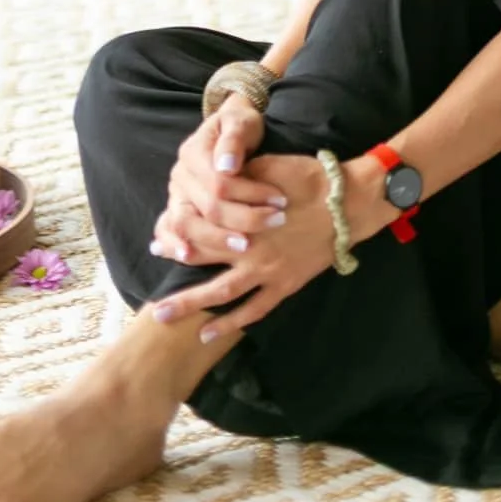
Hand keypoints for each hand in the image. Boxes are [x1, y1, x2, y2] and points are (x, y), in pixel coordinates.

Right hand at [150, 95, 284, 268]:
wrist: (230, 125)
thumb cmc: (240, 124)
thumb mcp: (242, 120)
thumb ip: (234, 138)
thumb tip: (227, 166)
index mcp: (193, 151)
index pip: (220, 183)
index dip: (251, 194)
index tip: (280, 200)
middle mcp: (180, 174)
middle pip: (207, 207)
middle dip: (244, 218)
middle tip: (275, 222)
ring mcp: (175, 194)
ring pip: (186, 224)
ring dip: (216, 239)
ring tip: (246, 245)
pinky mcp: (175, 209)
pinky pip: (166, 230)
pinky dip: (174, 245)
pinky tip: (188, 256)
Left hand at [150, 151, 337, 339]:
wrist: (348, 203)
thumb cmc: (308, 179)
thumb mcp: (269, 167)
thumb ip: (240, 179)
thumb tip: (217, 180)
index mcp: (244, 218)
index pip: (200, 228)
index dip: (177, 232)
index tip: (157, 236)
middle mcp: (249, 249)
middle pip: (202, 259)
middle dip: (175, 261)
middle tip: (153, 267)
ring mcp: (267, 271)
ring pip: (220, 294)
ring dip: (190, 304)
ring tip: (162, 315)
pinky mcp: (284, 286)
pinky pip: (254, 310)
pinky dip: (230, 324)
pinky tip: (208, 334)